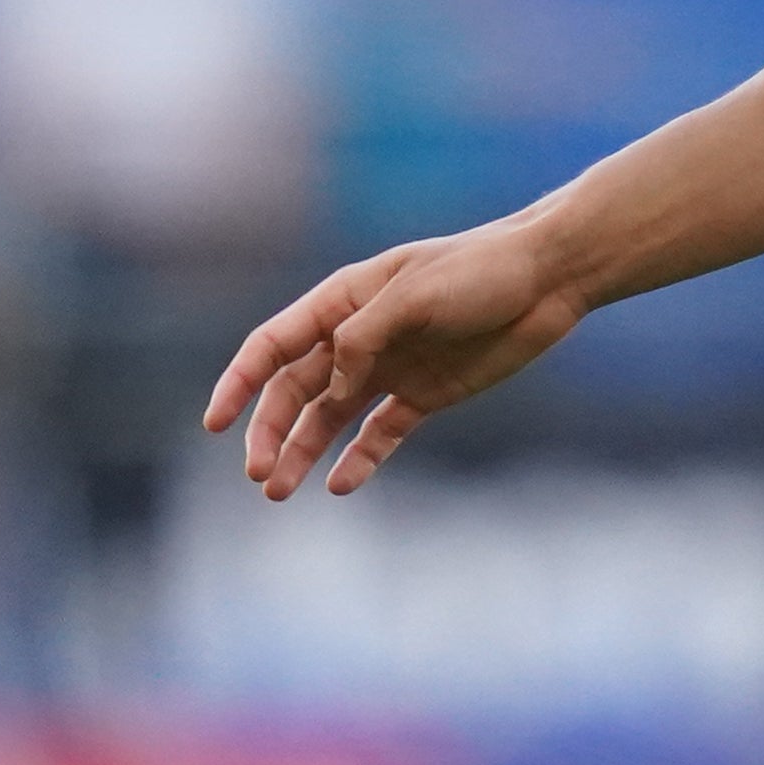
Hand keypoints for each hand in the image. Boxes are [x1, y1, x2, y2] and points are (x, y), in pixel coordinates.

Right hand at [204, 219, 582, 499]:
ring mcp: (389, 369)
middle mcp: (357, 337)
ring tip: (280, 491)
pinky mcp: (424, 396)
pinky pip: (380, 434)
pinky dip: (359, 460)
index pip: (273, 346)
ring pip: (330, 418)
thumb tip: (334, 385)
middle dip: (270, 432)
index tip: (216, 424)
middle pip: (295, 391)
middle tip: (259, 475)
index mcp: (343, 301)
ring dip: (303, 452)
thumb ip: (365, 337)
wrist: (547, 280)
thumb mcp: (415, 295)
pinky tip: (339, 484)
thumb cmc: (479, 272)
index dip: (239, 384)